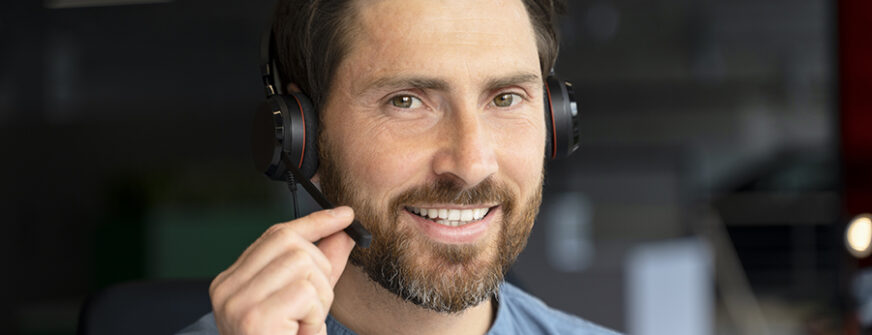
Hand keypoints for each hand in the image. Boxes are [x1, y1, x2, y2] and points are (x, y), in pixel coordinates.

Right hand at [209, 207, 356, 334]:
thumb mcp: (308, 304)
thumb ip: (323, 267)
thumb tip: (344, 231)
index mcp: (231, 282)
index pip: (276, 235)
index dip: (315, 222)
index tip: (345, 214)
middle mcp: (226, 288)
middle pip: (292, 244)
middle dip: (320, 269)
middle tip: (313, 307)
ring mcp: (236, 302)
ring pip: (303, 265)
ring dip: (318, 298)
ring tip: (303, 326)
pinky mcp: (254, 317)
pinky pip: (305, 292)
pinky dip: (314, 316)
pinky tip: (300, 334)